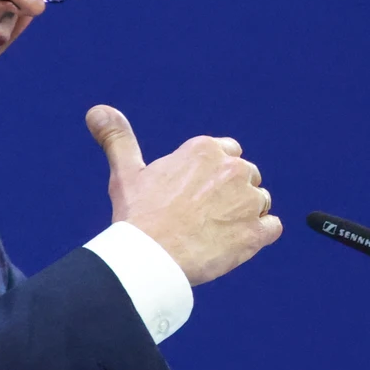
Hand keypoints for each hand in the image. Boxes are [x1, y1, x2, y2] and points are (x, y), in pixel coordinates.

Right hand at [86, 105, 282, 285]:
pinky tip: (235, 244)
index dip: (215, 175)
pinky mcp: (257, 232)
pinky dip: (259, 236)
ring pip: (260, 203)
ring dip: (244, 216)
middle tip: (203, 217)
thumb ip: (118, 138)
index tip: (198, 193)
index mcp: (205, 150)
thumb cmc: (138, 216)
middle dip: (232, 195)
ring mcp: (248, 200)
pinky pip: (272, 228)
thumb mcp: (126, 172)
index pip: (228, 152)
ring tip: (214, 233)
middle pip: (247, 177)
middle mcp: (233, 168)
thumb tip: (97, 110)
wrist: (150, 258)